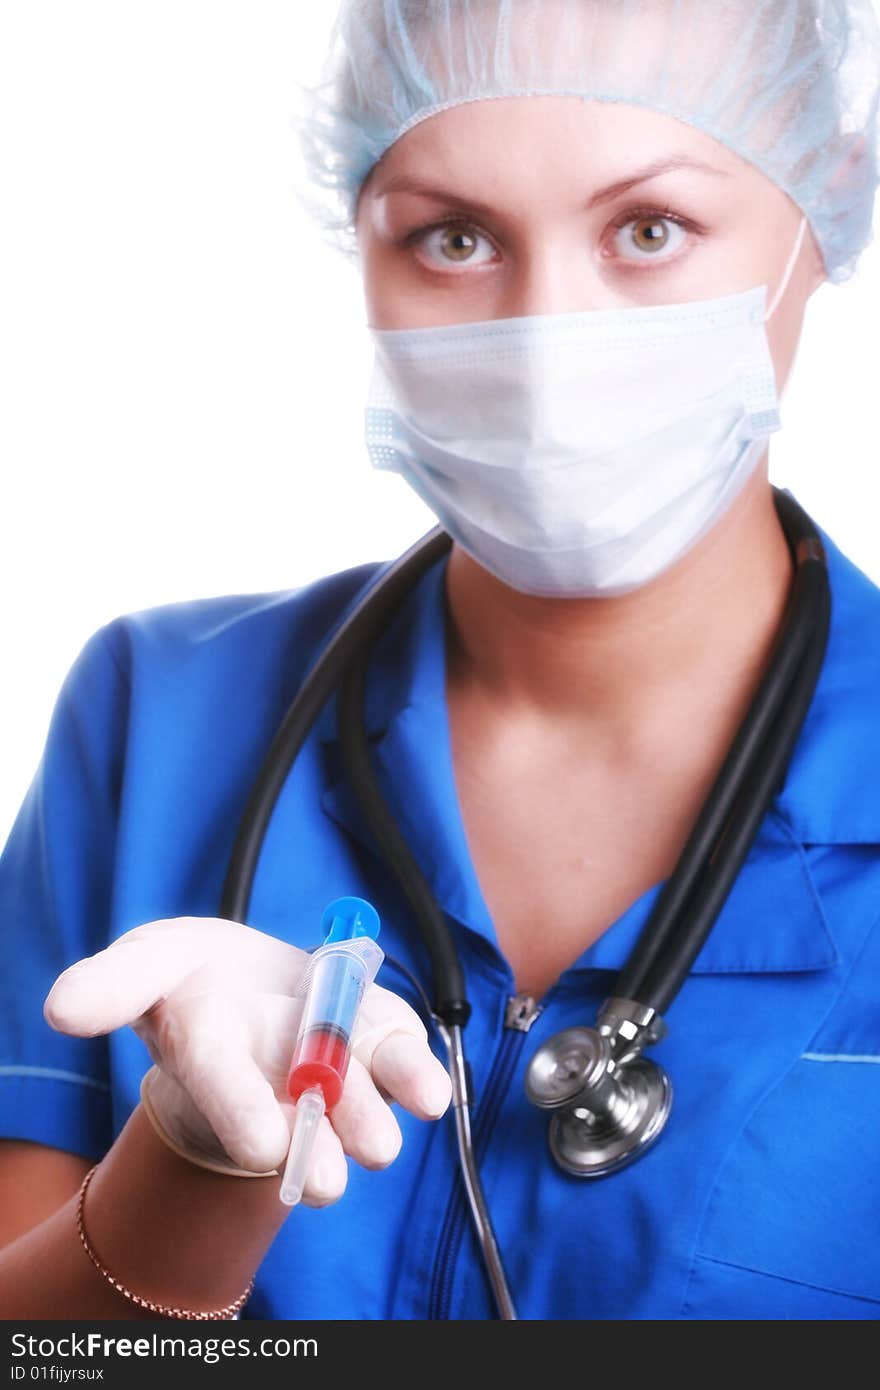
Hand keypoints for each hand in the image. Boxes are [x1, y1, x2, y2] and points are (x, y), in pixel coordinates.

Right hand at [44, 916, 451, 1206]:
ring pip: (357, 1102)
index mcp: (213, 1054)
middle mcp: (275, 1077)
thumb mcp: (148, 962)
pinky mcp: (379, 1040)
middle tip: (329, 1182)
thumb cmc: (192, 978)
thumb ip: (114, 983)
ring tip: (381, 1148)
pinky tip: (431, 1094)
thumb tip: (63, 1009)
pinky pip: (401, 1061)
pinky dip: (417, 1077)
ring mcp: (333, 1063)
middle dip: (313, 1148)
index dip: (239, 1113)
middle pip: (296, 1119)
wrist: (252, 981)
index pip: (223, 1088)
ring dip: (369, 1122)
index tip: (261, 1146)